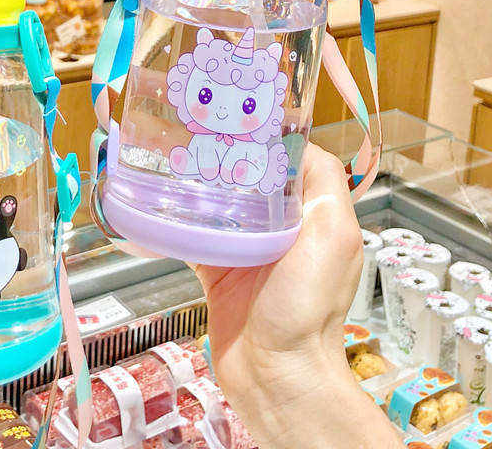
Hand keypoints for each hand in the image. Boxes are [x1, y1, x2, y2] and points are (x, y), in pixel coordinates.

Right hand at [195, 143, 402, 448]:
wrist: (273, 374)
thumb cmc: (306, 305)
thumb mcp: (333, 235)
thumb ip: (324, 185)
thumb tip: (300, 142)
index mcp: (313, 214)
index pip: (292, 161)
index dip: (269, 137)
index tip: (238, 117)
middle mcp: (281, 226)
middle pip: (252, 179)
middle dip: (227, 156)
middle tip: (194, 131)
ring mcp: (246, 247)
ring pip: (220, 202)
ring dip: (200, 185)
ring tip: (172, 156)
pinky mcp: (216, 267)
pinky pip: (195, 233)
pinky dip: (179, 219)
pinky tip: (158, 200)